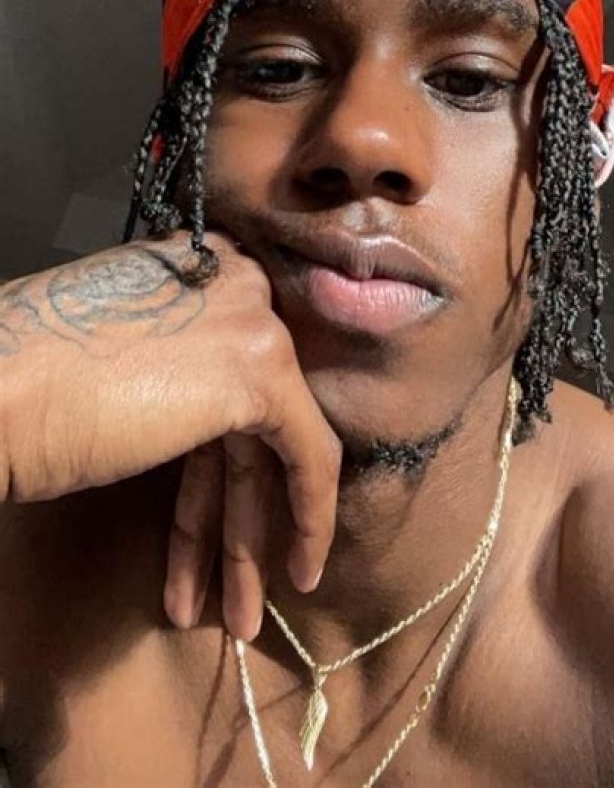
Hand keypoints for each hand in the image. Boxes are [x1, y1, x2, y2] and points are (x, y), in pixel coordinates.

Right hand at [1, 230, 341, 639]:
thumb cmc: (26, 387)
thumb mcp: (120, 362)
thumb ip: (176, 370)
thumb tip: (201, 412)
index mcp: (201, 272)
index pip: (234, 375)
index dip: (228, 462)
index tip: (221, 518)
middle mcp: (238, 283)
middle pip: (249, 420)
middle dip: (235, 515)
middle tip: (231, 591)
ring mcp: (252, 321)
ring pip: (276, 446)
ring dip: (251, 540)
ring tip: (240, 615)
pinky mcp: (261, 369)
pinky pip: (311, 456)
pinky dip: (309, 519)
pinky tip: (296, 574)